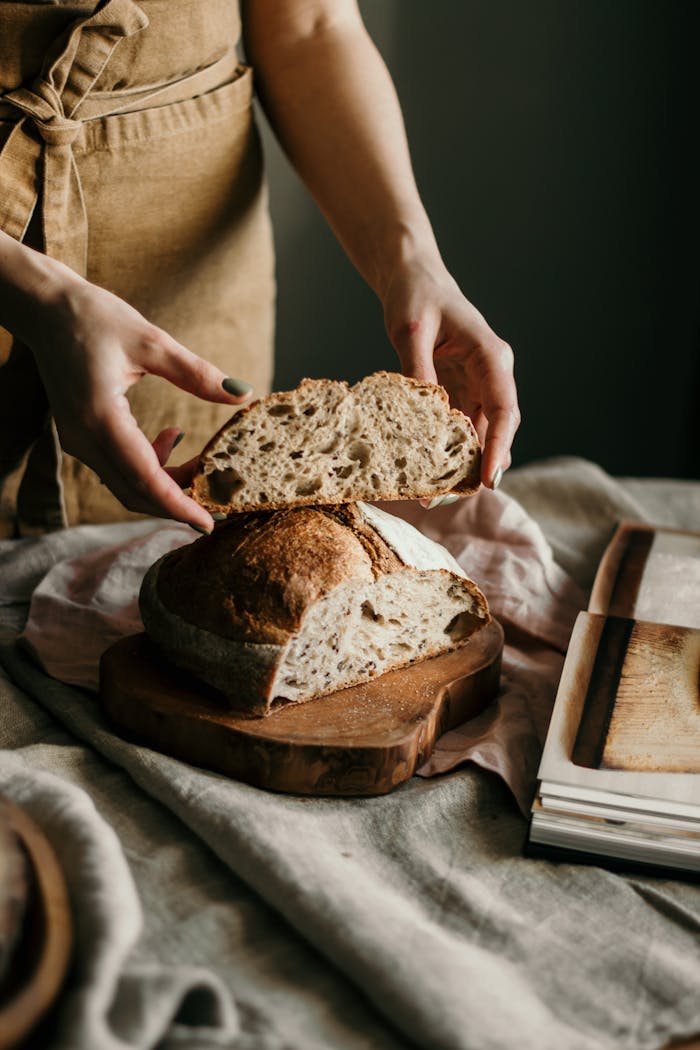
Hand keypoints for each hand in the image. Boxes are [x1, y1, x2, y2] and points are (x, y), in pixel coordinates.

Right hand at [25, 270, 251, 529]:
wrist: (46, 309)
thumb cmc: (95, 318)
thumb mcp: (151, 341)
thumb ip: (196, 373)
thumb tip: (241, 393)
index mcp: (100, 417)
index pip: (144, 478)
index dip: (177, 505)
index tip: (208, 523)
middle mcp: (83, 437)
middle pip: (134, 492)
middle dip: (176, 502)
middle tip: (218, 501)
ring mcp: (77, 441)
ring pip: (126, 484)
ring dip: (165, 483)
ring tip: (201, 462)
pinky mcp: (80, 436)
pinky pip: (117, 467)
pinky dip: (149, 466)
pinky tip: (172, 436)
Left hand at [382, 255, 519, 489]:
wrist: (414, 279)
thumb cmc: (415, 296)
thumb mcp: (409, 329)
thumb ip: (417, 368)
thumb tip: (422, 411)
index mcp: (490, 355)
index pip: (504, 408)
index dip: (499, 446)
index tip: (488, 478)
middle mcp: (492, 374)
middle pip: (497, 429)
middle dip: (480, 466)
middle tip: (448, 498)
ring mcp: (478, 385)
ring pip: (481, 434)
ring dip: (463, 464)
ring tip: (436, 495)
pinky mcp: (460, 392)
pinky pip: (461, 428)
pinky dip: (449, 450)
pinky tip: (430, 472)